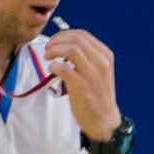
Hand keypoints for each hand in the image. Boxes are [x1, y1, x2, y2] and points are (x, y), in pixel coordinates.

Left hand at [43, 26, 121, 140]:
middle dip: (57, 40)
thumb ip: (86, 56)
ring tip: (47, 56)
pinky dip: (54, 66)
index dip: (64, 34)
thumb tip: (62, 44)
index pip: (83, 35)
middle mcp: (102, 62)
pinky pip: (64, 68)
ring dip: (54, 50)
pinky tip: (52, 69)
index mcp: (105, 55)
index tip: (54, 42)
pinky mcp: (83, 86)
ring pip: (71, 50)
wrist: (103, 119)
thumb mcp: (97, 70)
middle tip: (48, 48)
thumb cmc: (96, 93)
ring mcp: (93, 74)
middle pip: (76, 39)